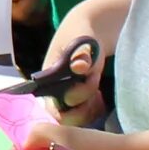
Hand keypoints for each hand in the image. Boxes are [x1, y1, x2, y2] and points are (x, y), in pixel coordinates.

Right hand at [40, 0, 125, 124]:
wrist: (88, 31)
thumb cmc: (81, 33)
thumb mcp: (81, 40)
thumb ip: (81, 54)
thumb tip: (79, 66)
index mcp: (48, 79)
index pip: (51, 108)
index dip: (69, 106)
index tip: (88, 82)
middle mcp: (54, 93)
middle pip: (66, 117)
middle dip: (83, 102)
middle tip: (94, 78)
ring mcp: (67, 98)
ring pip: (77, 119)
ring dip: (90, 105)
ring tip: (96, 82)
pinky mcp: (79, 101)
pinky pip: (85, 115)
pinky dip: (95, 109)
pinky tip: (100, 96)